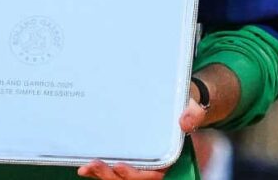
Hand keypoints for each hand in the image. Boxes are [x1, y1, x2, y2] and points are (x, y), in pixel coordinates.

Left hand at [77, 98, 205, 178]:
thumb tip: (185, 120)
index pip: (153, 176)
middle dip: (112, 176)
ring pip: (118, 178)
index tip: (121, 165)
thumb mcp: (192, 107)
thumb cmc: (184, 108)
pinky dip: (98, 171)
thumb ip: (192, 114)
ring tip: (86, 167)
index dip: (136, 175)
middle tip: (96, 165)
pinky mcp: (125, 157)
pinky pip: (112, 170)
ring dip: (101, 175)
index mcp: (167, 159)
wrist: (176, 103)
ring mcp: (137, 163)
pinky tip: (84, 167)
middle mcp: (151, 166)